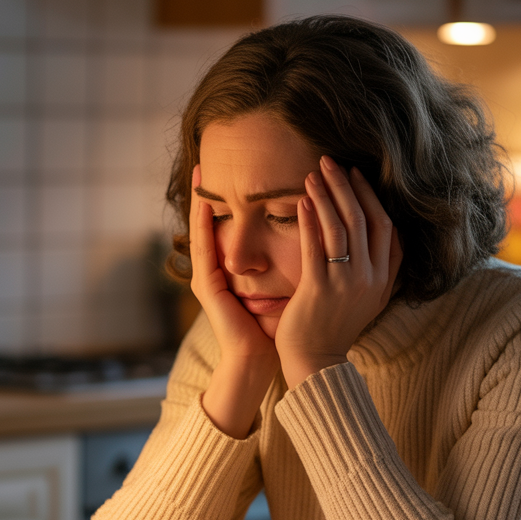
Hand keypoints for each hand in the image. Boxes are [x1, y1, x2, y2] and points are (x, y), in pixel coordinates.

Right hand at [188, 165, 279, 436]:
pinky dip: (203, 227)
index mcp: (236, 268)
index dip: (231, 198)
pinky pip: (203, 251)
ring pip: (202, 231)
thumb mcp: (288, 283)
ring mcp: (209, 279)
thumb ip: (296, 258)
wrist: (262, 362)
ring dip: (199, 200)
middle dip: (209, 190)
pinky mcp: (208, 290)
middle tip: (206, 158)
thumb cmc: (279, 327)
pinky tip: (204, 205)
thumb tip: (322, 233)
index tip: (234, 168)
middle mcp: (219, 270)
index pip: (232, 224)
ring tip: (199, 171)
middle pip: (211, 223)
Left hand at [275, 156, 402, 388]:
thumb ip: (378, 268)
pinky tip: (303, 201)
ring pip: (341, 227)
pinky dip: (311, 219)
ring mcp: (346, 284)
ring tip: (313, 172)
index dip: (372, 197)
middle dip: (347, 186)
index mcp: (384, 279)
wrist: (316, 362)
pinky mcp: (320, 289)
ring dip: (328, 195)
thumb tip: (385, 232)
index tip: (357, 174)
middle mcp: (370, 279)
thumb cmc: (335, 326)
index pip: (386, 226)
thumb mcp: (369, 298)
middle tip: (331, 161)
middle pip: (364, 219)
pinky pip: (316, 245)